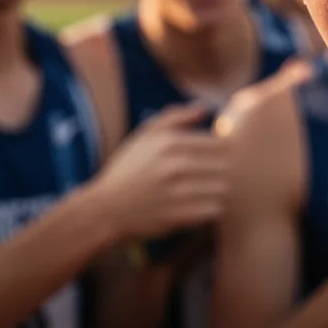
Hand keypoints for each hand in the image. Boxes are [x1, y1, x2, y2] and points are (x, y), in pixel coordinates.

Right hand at [91, 103, 228, 241]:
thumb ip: (176, 118)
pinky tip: (201, 208)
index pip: (219, 144)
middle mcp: (173, 166)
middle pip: (225, 167)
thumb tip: (206, 109)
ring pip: (223, 189)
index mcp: (169, 143)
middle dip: (222, 173)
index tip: (211, 160)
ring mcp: (175, 193)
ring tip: (208, 194)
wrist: (102, 210)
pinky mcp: (175, 218)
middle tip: (212, 179)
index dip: (220, 153)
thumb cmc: (127, 170)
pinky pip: (214, 210)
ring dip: (219, 192)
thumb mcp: (144, 136)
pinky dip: (212, 210)